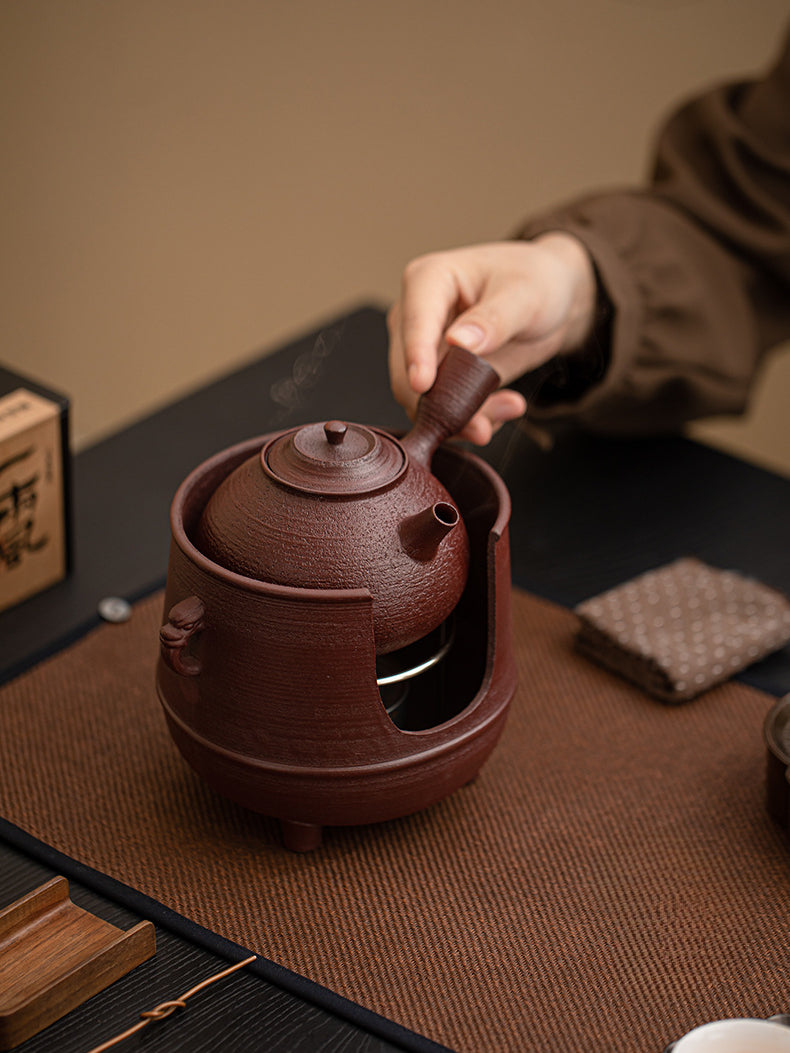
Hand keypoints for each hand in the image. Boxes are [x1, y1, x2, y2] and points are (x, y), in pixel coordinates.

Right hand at [387, 234, 596, 443]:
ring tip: (507, 409)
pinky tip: (504, 409)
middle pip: (407, 372)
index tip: (423, 385)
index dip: (416, 357)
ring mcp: (422, 350)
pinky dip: (471, 419)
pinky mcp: (438, 376)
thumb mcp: (526, 295)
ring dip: (461, 417)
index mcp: (428, 280)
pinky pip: (441, 409)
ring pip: (421, 400)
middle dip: (442, 403)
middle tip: (483, 425)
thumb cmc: (535, 281)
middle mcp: (415, 316)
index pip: (414, 323)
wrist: (550, 300)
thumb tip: (458, 341)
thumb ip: (493, 319)